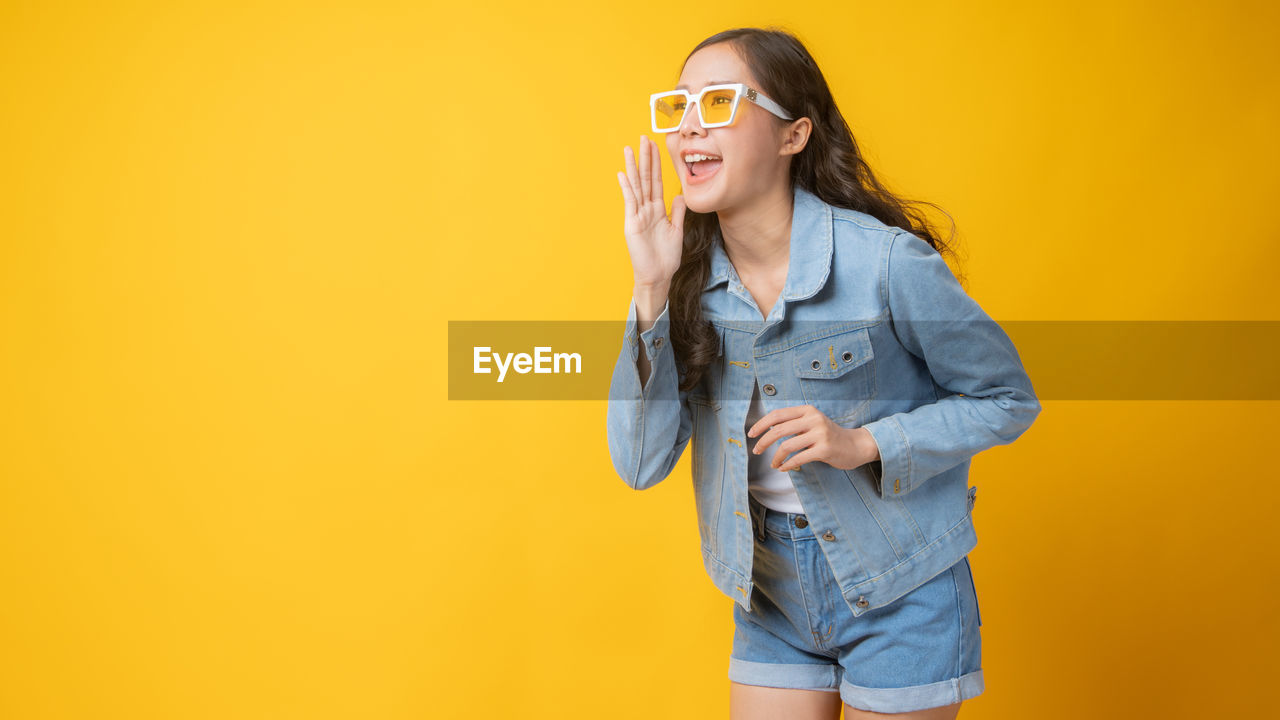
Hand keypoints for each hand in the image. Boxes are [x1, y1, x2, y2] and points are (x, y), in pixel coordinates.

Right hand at [617, 135, 685, 288]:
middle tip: (644, 138)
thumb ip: (677, 212)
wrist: (658, 276)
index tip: (656, 146)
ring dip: (634, 167)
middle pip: (646, 179)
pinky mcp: (632, 223)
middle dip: (646, 158)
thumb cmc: (665, 257)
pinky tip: (623, 174)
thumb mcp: (676, 230)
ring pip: (637, 186)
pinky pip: (630, 202)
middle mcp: (646, 209)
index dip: (657, 164)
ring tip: (630, 149)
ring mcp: (638, 215)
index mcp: (657, 209)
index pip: (657, 181)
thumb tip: (680, 196)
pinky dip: (627, 188)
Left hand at [746, 405, 880, 472]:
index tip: (751, 434)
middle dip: (763, 442)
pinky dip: (788, 464)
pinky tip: (784, 468)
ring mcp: (820, 434)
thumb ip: (794, 423)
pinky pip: (799, 458)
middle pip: (779, 430)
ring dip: (776, 457)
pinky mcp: (824, 449)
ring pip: (787, 445)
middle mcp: (813, 419)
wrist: (856, 445)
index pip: (778, 414)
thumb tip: (767, 429)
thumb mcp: (812, 423)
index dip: (761, 424)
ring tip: (774, 464)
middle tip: (756, 451)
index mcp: (808, 410)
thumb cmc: (830, 436)